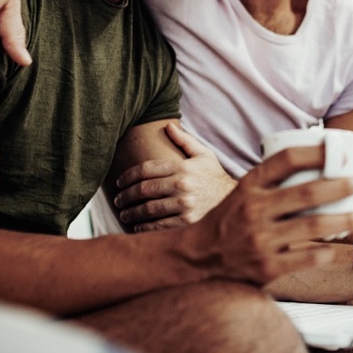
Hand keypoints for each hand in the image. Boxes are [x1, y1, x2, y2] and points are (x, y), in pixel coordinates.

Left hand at [114, 122, 237, 231]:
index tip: (119, 182)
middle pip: (143, 189)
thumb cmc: (214, 176)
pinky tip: (137, 226)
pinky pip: (159, 226)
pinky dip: (144, 227)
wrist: (234, 200)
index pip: (146, 169)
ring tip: (124, 214)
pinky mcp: (187, 222)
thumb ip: (185, 140)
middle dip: (126, 196)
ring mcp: (184, 205)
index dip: (128, 176)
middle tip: (118, 200)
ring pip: (148, 209)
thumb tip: (168, 125)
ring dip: (131, 213)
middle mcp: (182, 185)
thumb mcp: (203, 155)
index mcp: (183, 167)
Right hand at [179, 145, 352, 284]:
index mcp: (249, 186)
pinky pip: (306, 258)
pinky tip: (337, 248)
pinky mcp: (266, 267)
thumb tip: (316, 164)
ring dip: (343, 221)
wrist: (198, 258)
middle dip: (338, 187)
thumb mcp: (243, 192)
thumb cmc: (229, 221)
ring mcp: (260, 239)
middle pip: (305, 193)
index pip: (285, 160)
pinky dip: (326, 252)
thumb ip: (272, 181)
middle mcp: (253, 210)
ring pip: (312, 227)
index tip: (336, 151)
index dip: (315, 152)